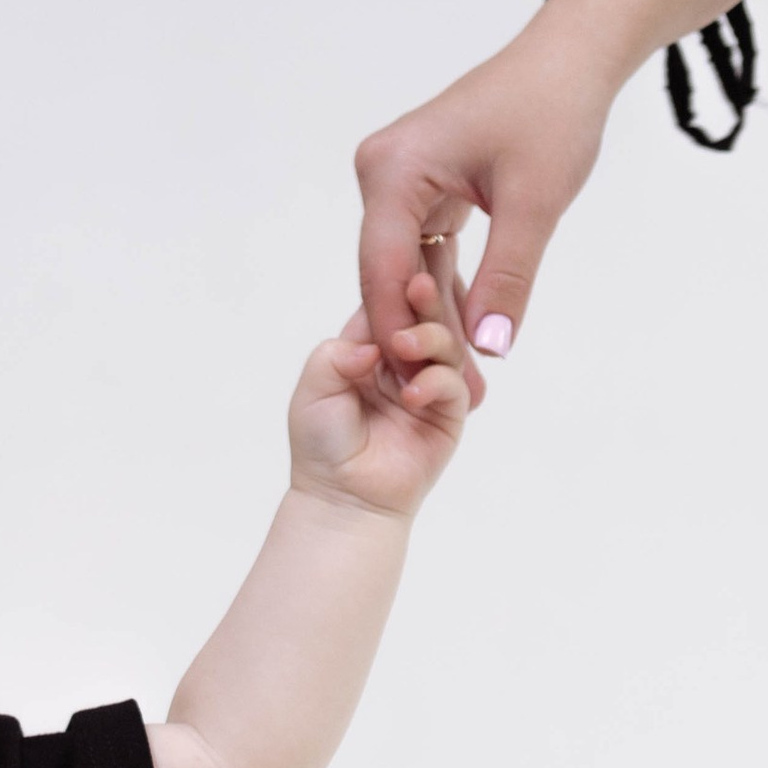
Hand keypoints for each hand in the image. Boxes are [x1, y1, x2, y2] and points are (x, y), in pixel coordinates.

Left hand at [290, 270, 469, 518]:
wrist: (342, 498)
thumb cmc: (322, 445)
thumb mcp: (313, 389)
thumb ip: (335, 355)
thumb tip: (373, 343)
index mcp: (367, 348)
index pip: (388, 305)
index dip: (394, 287)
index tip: (399, 269)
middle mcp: (401, 362)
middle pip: (422, 318)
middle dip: (423, 300)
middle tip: (418, 287)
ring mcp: (427, 385)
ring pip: (445, 345)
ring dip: (429, 338)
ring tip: (405, 347)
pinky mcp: (448, 414)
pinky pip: (453, 385)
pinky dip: (437, 381)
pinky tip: (413, 392)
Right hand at [353, 19, 615, 390]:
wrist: (574, 56)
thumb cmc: (555, 110)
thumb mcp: (535, 202)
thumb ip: (508, 278)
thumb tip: (490, 352)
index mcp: (393, 170)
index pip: (384, 268)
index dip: (399, 330)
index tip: (419, 385)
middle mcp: (382, 172)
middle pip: (390, 271)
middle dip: (417, 330)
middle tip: (445, 391)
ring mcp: (399, 178)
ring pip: (408, 264)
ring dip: (434, 313)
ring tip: (460, 373)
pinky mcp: (423, 183)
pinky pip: (425, 246)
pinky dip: (446, 284)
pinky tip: (465, 330)